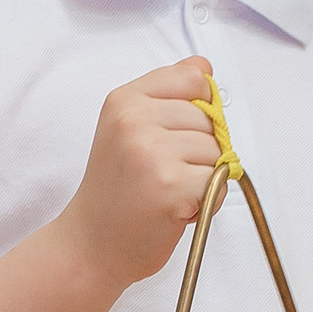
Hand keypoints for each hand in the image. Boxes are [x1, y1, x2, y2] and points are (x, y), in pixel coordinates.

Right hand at [55, 58, 225, 286]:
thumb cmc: (116, 190)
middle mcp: (134, 119)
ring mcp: (151, 152)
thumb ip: (168, 93)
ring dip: (204, 178)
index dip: (198, 110)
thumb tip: (205, 66)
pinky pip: (220, 182)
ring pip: (218, 151)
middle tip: (162, 175)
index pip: (194, 79)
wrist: (91, 245)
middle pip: (210, 119)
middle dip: (199, 151)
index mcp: (124, 99)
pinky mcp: (170, 185)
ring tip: (168, 192)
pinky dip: (209, 201)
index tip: (174, 135)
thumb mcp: (130, 129)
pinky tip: (177, 209)